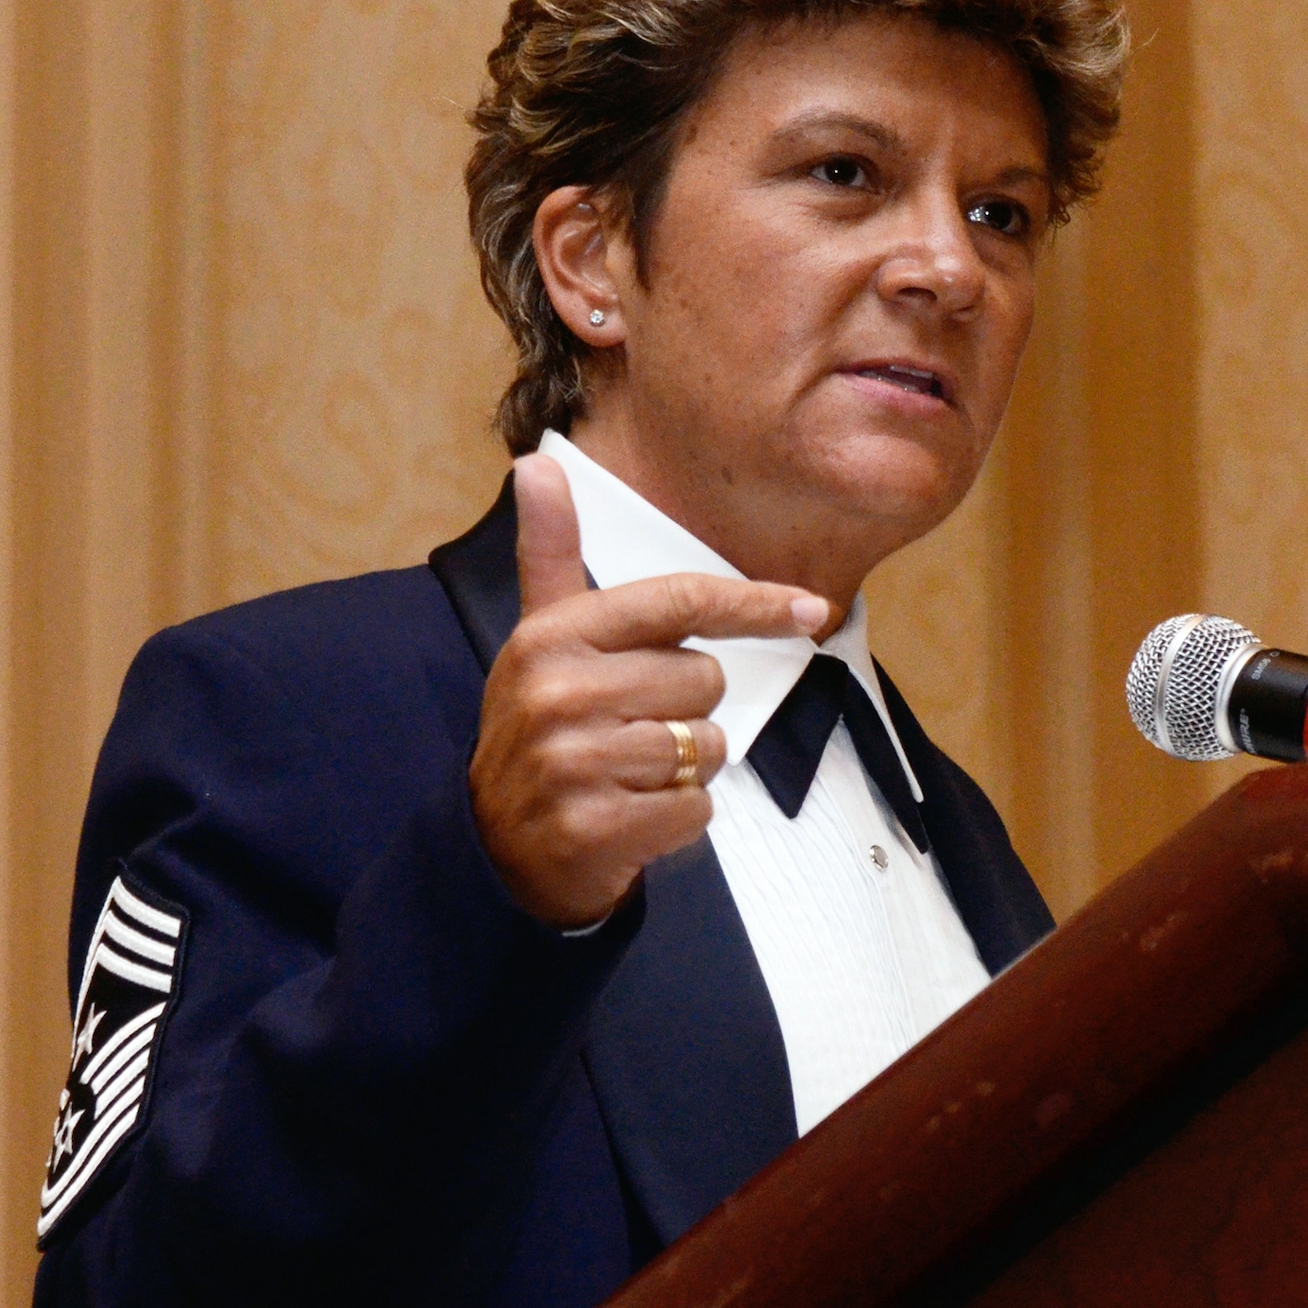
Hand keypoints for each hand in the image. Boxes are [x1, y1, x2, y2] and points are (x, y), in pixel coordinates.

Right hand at [469, 453, 828, 927]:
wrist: (495, 844)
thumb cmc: (542, 725)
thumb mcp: (541, 637)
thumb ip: (551, 553)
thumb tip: (537, 463)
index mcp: (555, 635)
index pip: (678, 602)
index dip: (752, 603)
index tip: (811, 608)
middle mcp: (559, 691)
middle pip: (704, 681)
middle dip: (688, 710)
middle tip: (632, 728)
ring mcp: (574, 762)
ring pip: (707, 747)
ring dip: (686, 767)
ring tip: (630, 773)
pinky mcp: (595, 827)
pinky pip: (696, 808)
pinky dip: (679, 818)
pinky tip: (632, 815)